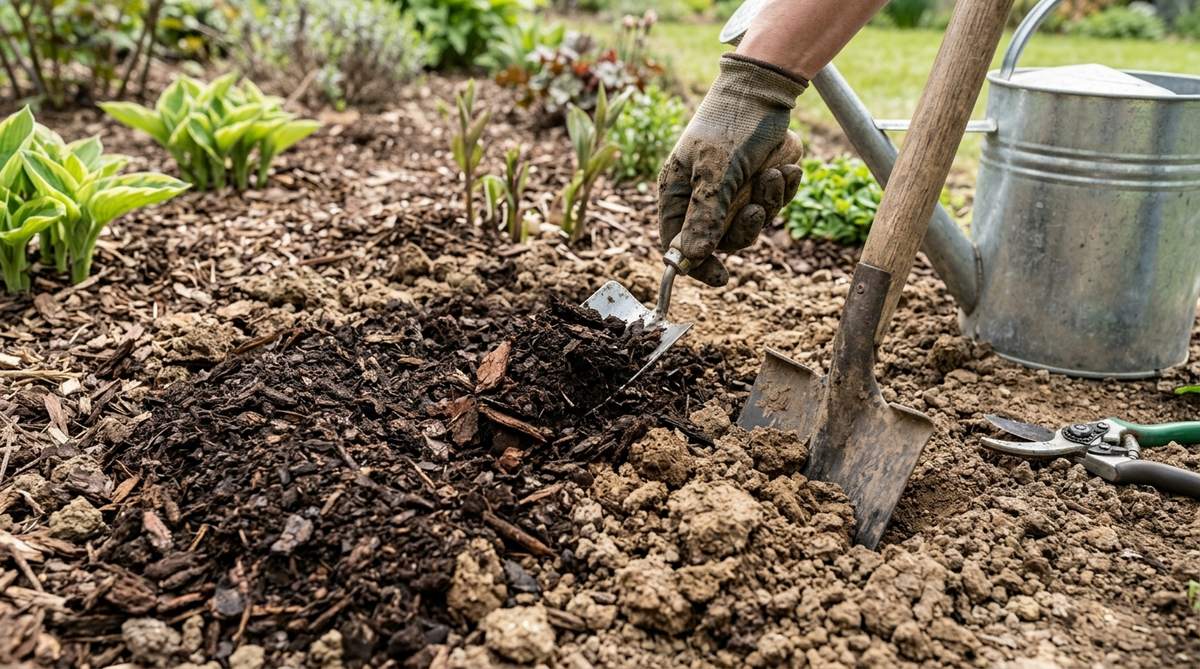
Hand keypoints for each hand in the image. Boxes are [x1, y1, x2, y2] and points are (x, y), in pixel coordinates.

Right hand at [658, 54, 805, 285]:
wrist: (765, 88)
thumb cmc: (731, 125)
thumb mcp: (717, 172)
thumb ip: (705, 215)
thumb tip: (693, 257)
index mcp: (676, 193)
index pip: (677, 244)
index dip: (696, 264)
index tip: (721, 277)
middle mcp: (701, 197)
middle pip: (719, 241)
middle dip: (744, 228)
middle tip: (756, 208)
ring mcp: (731, 192)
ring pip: (751, 225)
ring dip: (768, 203)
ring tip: (775, 173)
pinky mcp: (758, 184)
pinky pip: (772, 207)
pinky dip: (783, 192)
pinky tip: (788, 169)